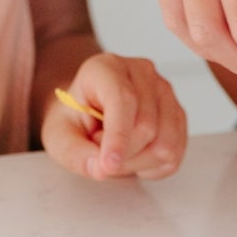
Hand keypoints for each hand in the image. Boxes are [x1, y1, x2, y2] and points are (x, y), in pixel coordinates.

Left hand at [41, 53, 186, 181]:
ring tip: (119, 150)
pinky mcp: (177, 112)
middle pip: (146, 127)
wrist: (89, 112)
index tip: (109, 166)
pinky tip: (135, 155)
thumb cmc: (75, 119)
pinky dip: (154, 166)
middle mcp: (141, 72)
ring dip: (139, 162)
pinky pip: (175, 153)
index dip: (118, 137)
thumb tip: (100, 168)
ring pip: (165, 143)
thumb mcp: (58, 136)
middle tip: (100, 152)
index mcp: (106, 68)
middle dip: (123, 155)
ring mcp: (164, 90)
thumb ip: (75, 153)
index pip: (122, 99)